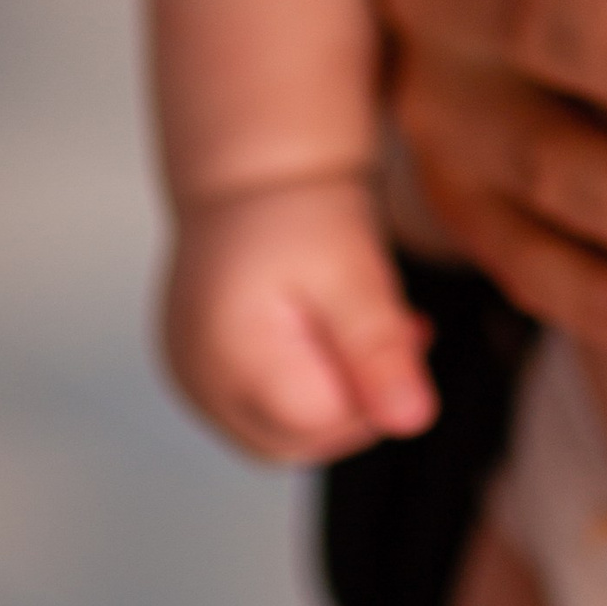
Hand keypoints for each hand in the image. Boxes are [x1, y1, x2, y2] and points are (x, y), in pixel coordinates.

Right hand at [162, 172, 436, 462]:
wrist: (251, 167)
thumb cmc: (301, 209)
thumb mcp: (354, 272)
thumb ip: (380, 350)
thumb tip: (414, 422)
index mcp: (232, 360)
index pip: (322, 427)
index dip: (376, 394)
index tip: (415, 337)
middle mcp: (199, 382)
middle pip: (298, 439)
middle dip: (359, 399)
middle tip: (403, 335)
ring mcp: (190, 379)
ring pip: (278, 429)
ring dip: (334, 392)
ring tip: (372, 330)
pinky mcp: (195, 369)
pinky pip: (255, 404)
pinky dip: (301, 382)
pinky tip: (332, 334)